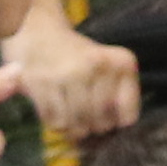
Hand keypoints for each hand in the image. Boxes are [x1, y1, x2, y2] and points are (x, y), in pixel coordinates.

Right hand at [9, 10, 136, 145]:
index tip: (107, 114)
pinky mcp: (40, 81)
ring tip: (70, 114)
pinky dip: (55, 122)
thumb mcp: (111, 70)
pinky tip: (55, 108)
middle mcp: (96, 65)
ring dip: (73, 128)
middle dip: (93, 127)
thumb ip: (122, 99)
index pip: (127, 118)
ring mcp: (67, 72)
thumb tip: (117, 133)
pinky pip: (54, 121)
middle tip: (84, 115)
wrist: (39, 32)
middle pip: (101, 123)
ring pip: (76, 125)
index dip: (116, 124)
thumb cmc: (81, 59)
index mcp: (122, 62)